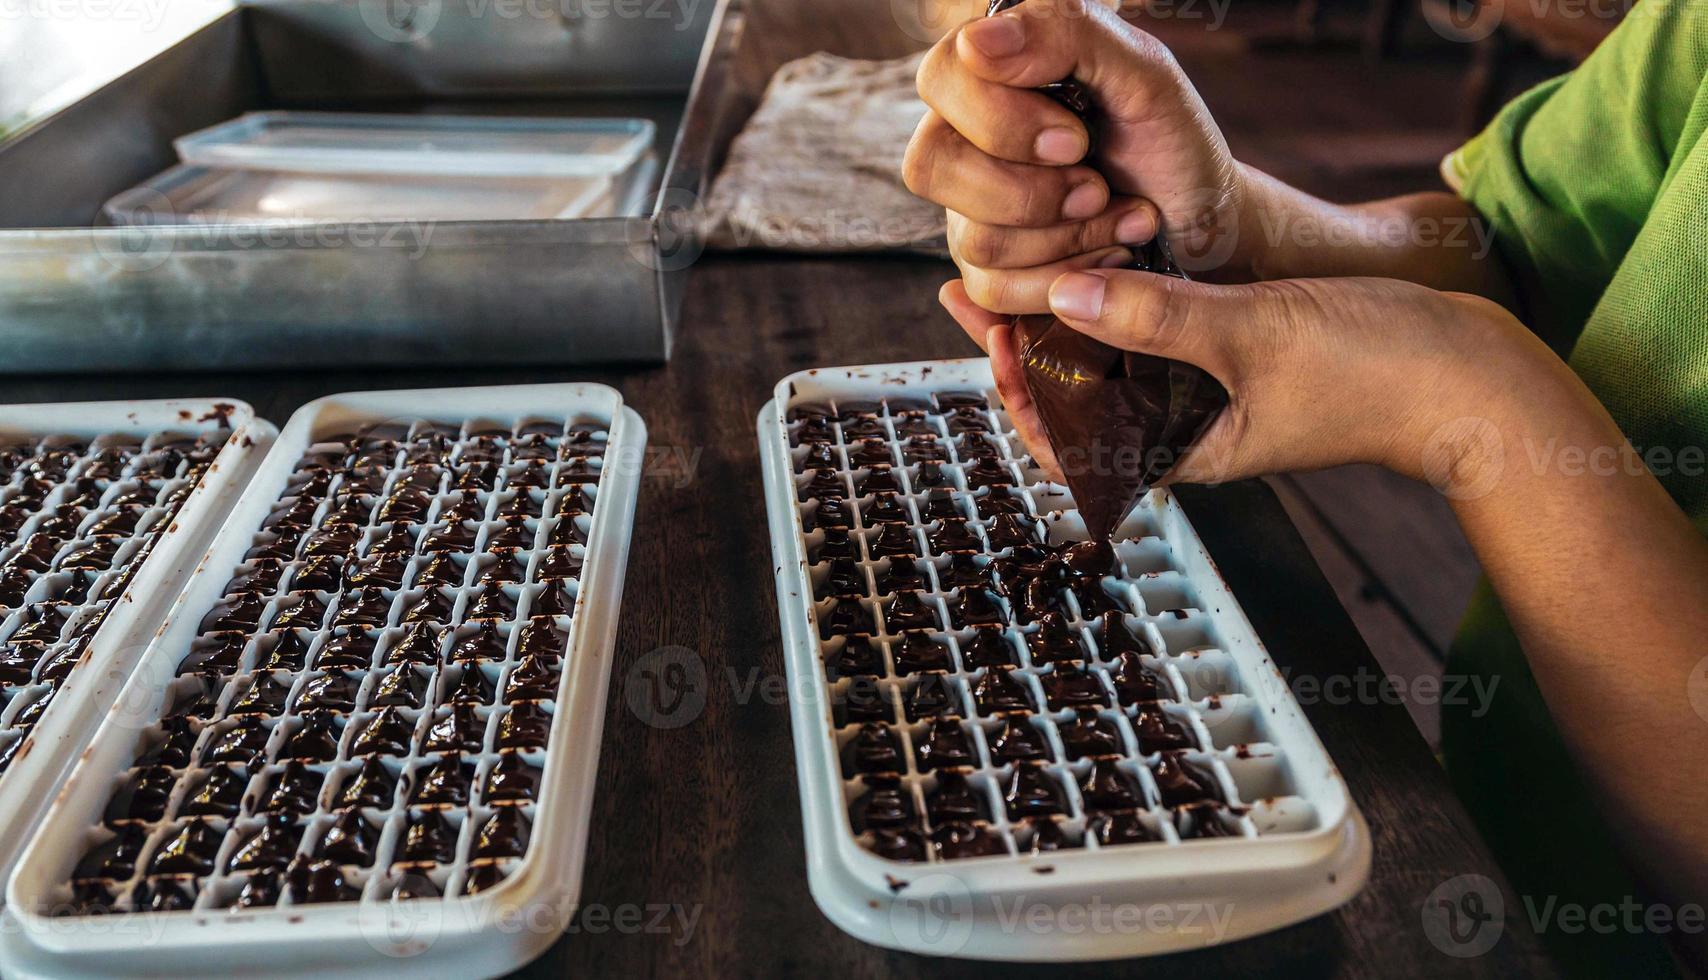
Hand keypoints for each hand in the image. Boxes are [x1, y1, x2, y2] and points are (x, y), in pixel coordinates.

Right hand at [904, 0, 1247, 313]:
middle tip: (1096, 187)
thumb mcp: (1141, 71)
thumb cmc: (1171, 139)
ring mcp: (970, 208)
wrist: (1203, 221)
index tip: (1076, 140)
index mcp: (993, 74)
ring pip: (972, 238)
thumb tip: (978, 43)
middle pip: (931, 167)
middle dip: (1030, 193)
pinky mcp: (990, 269)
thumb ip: (1066, 34)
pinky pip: (992, 288)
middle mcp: (968, 140)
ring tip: (1122, 217)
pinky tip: (1107, 257)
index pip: (939, 80)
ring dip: (1066, 238)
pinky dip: (1065, 277)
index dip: (1001, 121)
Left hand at [939, 270, 1555, 488]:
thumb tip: (1063, 291)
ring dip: (1065, 324)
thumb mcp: (1251, 334)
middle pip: (1075, 401)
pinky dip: (1120, 307)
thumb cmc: (1374, 371)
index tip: (988, 330)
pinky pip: (1155, 340)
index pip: (1065, 444)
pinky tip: (1098, 262)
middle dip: (1021, 348)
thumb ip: (1154, 316)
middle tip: (973, 285)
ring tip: (1018, 270)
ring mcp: (1208, 400)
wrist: (1471, 376)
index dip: (1015, 392)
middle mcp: (1183, 433)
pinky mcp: (1233, 364)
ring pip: (1110, 368)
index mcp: (1179, 453)